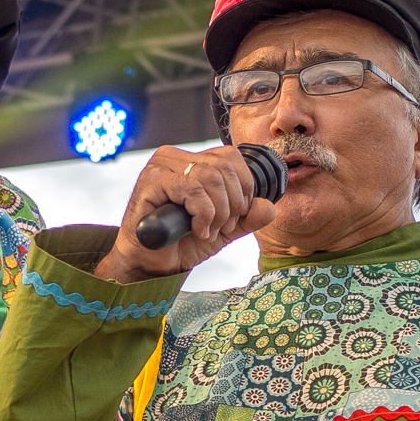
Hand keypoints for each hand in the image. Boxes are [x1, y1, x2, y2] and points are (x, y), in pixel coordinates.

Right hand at [94, 145, 277, 282]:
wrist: (150, 264)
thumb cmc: (179, 243)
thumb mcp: (222, 230)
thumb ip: (246, 218)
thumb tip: (270, 207)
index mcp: (190, 160)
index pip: (231, 156)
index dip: (243, 187)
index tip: (235, 217)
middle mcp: (174, 157)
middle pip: (225, 167)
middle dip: (233, 204)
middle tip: (221, 228)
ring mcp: (160, 166)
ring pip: (211, 177)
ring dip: (218, 211)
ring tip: (208, 231)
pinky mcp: (151, 181)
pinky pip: (193, 190)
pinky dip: (203, 214)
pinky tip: (196, 231)